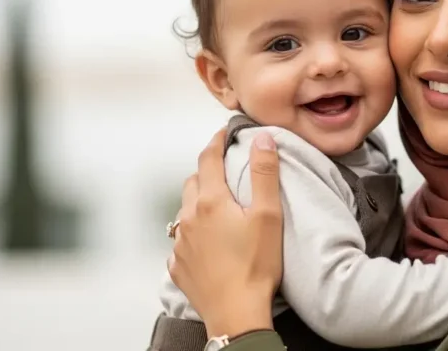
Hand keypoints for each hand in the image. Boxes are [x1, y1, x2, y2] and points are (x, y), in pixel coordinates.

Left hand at [168, 128, 284, 337]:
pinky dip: (194, 234)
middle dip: (207, 172)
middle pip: (193, 182)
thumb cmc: (257, 265)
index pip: (208, 159)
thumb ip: (264, 173)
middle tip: (225, 172)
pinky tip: (209, 243)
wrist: (237, 314)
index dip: (216, 142)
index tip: (224, 134)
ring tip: (219, 209)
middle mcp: (189, 218)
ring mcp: (180, 244)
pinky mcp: (178, 266)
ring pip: (185, 211)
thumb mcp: (269, 215)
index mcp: (211, 201)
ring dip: (199, 203)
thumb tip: (261, 138)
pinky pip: (182, 240)